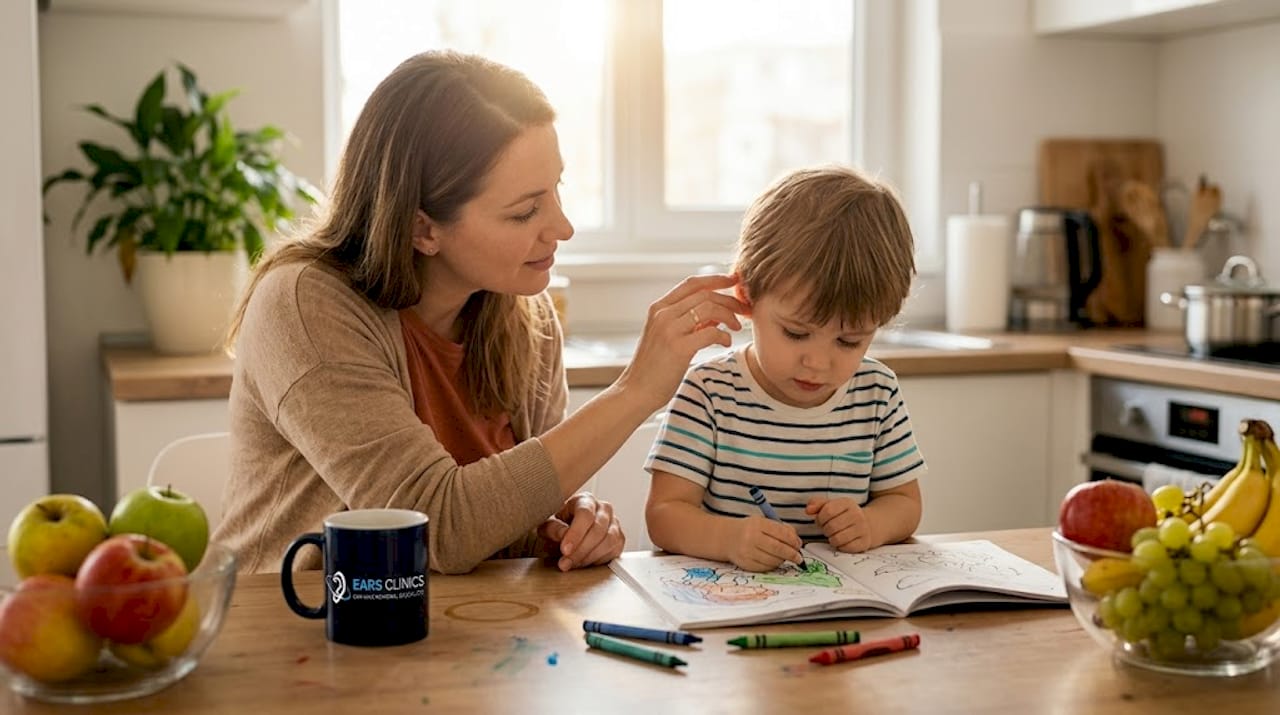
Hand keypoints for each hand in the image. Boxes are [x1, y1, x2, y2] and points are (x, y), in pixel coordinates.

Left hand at [537, 493, 624, 571]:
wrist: (567, 534)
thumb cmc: (559, 526)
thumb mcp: (549, 525)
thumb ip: (553, 528)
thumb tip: (562, 534)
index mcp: (585, 500)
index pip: (585, 514)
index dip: (575, 534)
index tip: (565, 550)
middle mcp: (603, 509)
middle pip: (597, 530)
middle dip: (580, 551)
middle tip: (565, 563)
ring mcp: (614, 523)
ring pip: (608, 541)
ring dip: (589, 557)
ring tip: (573, 564)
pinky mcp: (619, 539)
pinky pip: (614, 551)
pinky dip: (598, 560)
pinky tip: (585, 562)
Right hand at [619, 273, 747, 410]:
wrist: (635, 391)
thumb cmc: (654, 367)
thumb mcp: (666, 336)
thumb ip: (687, 321)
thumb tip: (716, 312)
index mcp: (659, 308)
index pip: (692, 283)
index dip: (715, 279)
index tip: (733, 280)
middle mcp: (662, 314)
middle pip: (704, 294)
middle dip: (729, 300)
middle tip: (743, 310)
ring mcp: (669, 330)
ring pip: (709, 308)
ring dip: (729, 316)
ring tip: (736, 328)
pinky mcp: (678, 347)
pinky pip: (711, 332)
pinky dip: (724, 335)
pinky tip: (725, 343)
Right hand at [726, 515, 803, 571]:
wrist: (727, 538)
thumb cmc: (750, 529)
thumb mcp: (764, 522)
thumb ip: (781, 529)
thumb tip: (797, 542)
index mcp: (758, 524)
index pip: (781, 533)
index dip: (793, 541)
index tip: (798, 545)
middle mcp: (751, 537)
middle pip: (778, 548)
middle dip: (792, 554)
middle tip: (798, 558)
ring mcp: (747, 552)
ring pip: (773, 560)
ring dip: (782, 560)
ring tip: (784, 557)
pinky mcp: (746, 563)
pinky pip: (765, 568)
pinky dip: (773, 565)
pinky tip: (773, 561)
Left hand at [806, 497, 875, 552]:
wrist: (867, 524)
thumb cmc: (844, 515)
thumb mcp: (831, 505)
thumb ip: (816, 504)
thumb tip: (808, 510)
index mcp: (848, 503)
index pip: (827, 511)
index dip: (820, 518)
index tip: (821, 520)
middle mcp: (857, 515)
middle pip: (831, 526)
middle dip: (825, 530)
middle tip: (828, 529)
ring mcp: (862, 529)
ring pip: (837, 539)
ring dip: (831, 539)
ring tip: (835, 534)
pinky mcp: (864, 543)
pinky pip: (844, 548)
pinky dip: (840, 546)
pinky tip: (842, 540)